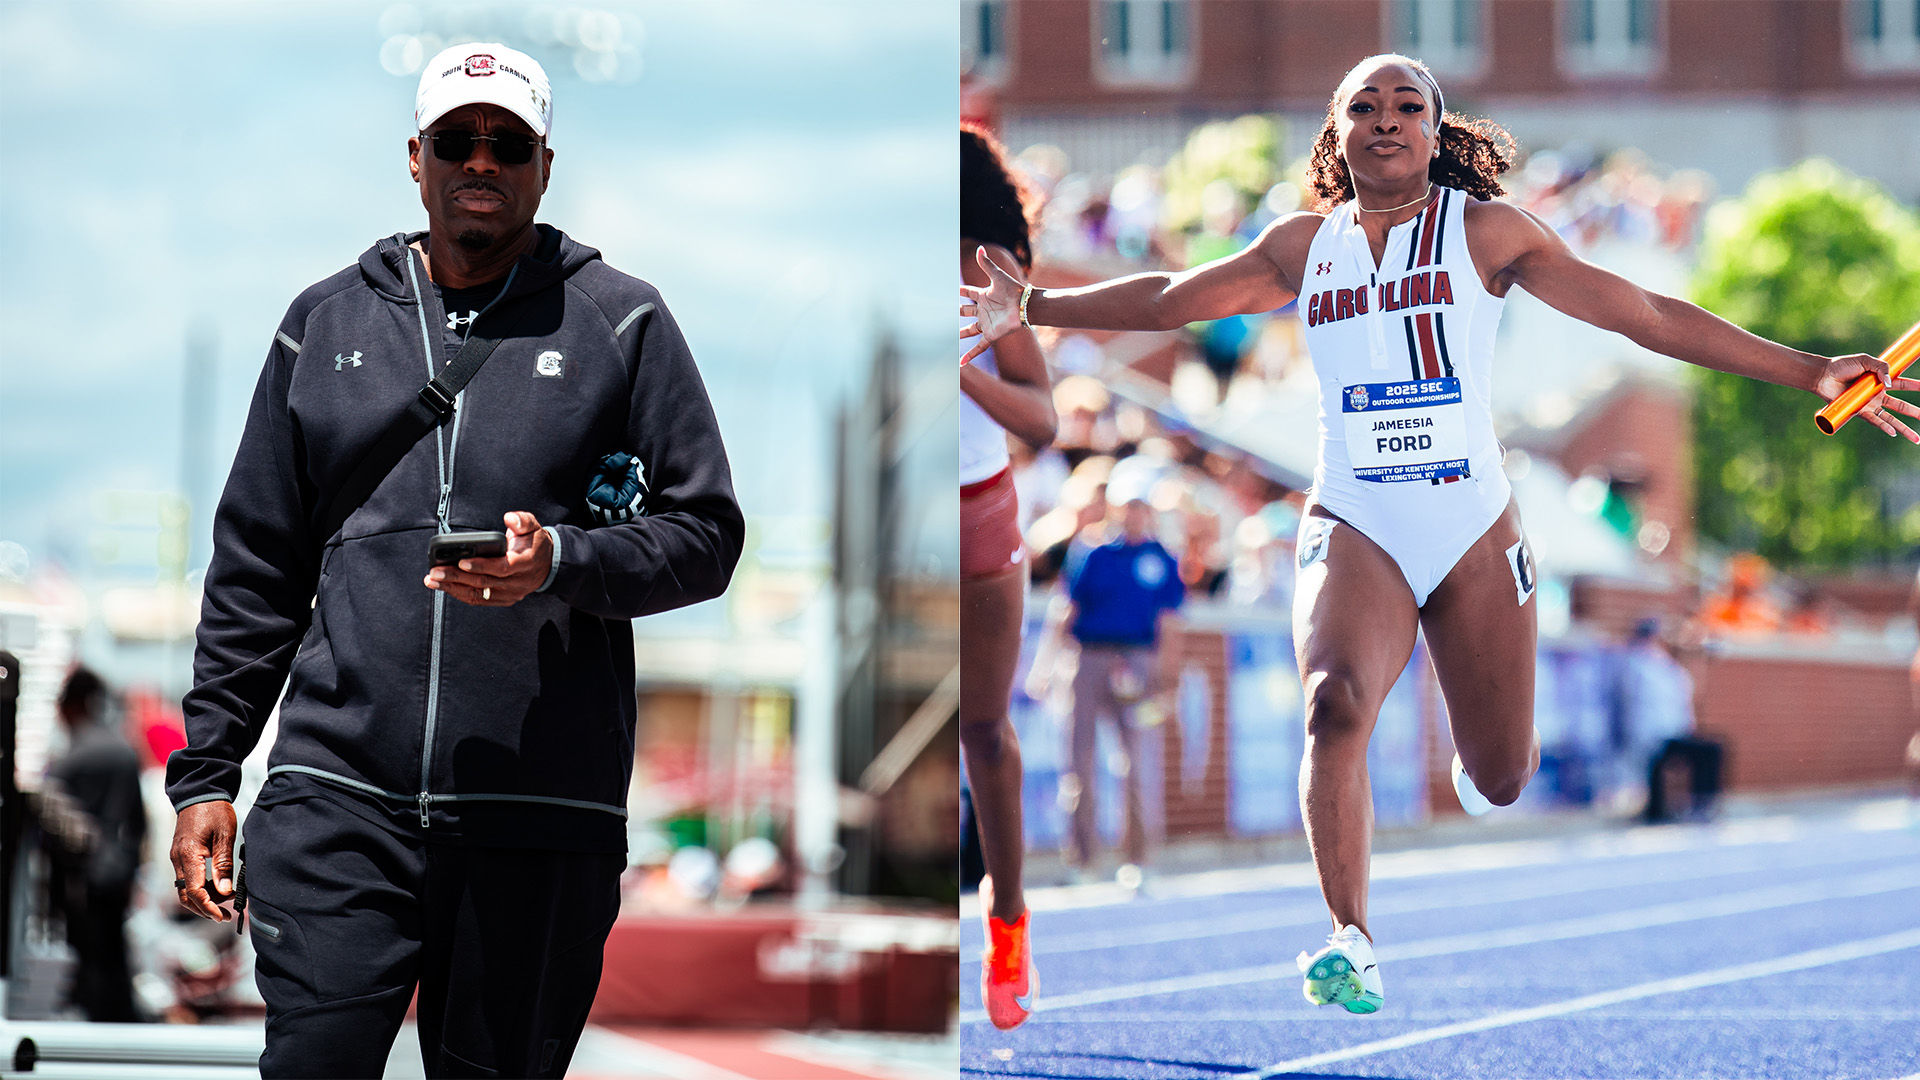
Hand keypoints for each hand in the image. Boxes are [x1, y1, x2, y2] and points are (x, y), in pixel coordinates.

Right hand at [170, 800, 236, 921]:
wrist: (200, 793)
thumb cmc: (214, 811)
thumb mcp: (225, 836)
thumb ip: (224, 864)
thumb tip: (225, 891)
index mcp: (189, 855)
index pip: (195, 891)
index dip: (208, 907)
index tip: (223, 915)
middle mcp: (178, 859)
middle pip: (185, 896)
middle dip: (204, 909)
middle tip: (225, 914)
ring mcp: (177, 858)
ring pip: (185, 889)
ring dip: (202, 900)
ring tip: (225, 900)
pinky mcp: (180, 855)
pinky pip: (187, 879)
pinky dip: (199, 888)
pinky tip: (217, 887)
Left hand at [425, 512, 553, 605]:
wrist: (548, 564)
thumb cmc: (535, 544)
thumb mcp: (534, 526)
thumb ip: (522, 520)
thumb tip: (509, 518)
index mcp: (525, 563)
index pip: (501, 567)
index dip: (480, 566)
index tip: (461, 561)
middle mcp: (518, 582)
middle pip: (484, 582)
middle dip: (456, 577)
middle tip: (435, 572)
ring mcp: (510, 593)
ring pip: (478, 594)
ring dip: (453, 588)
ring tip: (433, 581)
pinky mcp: (503, 599)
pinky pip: (479, 600)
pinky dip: (460, 594)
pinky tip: (446, 587)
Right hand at [960, 246, 1026, 366]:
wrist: (1025, 306)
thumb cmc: (1013, 290)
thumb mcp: (997, 276)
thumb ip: (986, 264)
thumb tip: (979, 247)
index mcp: (984, 296)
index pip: (969, 292)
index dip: (962, 291)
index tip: (954, 290)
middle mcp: (984, 310)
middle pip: (967, 312)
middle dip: (957, 313)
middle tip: (945, 314)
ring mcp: (987, 323)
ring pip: (970, 330)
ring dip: (960, 334)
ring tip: (949, 338)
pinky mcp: (991, 335)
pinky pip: (979, 347)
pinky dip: (970, 355)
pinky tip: (961, 364)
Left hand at [1813, 352, 1919, 441]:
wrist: (1823, 376)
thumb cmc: (1842, 366)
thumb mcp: (1865, 360)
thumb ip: (1881, 367)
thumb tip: (1890, 383)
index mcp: (1880, 382)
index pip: (1902, 384)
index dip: (1915, 386)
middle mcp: (1877, 396)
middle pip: (1900, 406)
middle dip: (1915, 412)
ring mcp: (1868, 405)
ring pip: (1890, 418)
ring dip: (1903, 428)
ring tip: (1916, 438)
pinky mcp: (1858, 411)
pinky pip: (1874, 421)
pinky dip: (1884, 427)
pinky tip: (1893, 433)